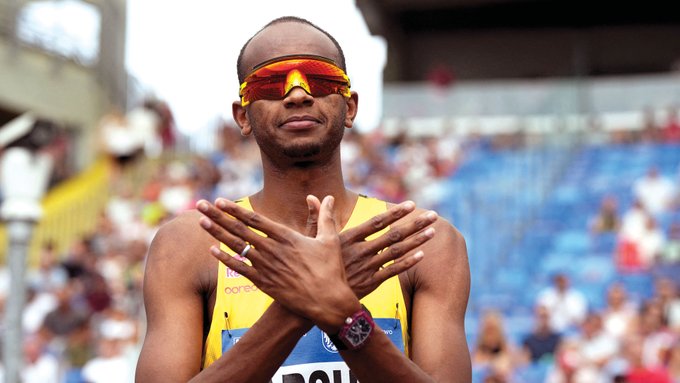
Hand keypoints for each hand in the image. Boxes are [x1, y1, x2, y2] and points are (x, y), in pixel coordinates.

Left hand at [197, 196, 359, 332]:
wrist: (327, 302)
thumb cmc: (331, 270)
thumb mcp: (330, 239)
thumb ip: (324, 216)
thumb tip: (327, 197)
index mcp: (287, 237)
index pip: (255, 220)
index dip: (235, 210)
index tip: (220, 200)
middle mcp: (272, 250)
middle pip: (239, 230)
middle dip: (218, 216)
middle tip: (201, 204)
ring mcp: (266, 267)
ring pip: (236, 247)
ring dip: (217, 233)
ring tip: (201, 221)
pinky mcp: (264, 283)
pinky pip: (240, 269)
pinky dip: (225, 259)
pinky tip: (212, 250)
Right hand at [306, 196, 437, 298]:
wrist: (313, 299)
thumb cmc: (311, 266)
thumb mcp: (310, 240)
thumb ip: (317, 218)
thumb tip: (313, 197)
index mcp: (347, 238)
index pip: (376, 222)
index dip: (395, 213)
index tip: (411, 204)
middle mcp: (360, 251)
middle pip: (393, 235)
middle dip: (415, 224)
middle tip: (433, 215)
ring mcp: (367, 267)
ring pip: (397, 252)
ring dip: (417, 241)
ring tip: (433, 231)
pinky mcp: (370, 283)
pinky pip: (393, 271)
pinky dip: (407, 263)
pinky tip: (421, 254)